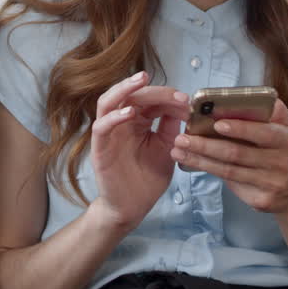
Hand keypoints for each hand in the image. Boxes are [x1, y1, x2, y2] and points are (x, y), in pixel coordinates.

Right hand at [88, 72, 188, 232]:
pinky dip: (114, 117)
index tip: (188, 102)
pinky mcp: (99, 147)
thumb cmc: (147, 179)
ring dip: (124, 88)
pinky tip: (131, 114)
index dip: (169, 97)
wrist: (132, 207)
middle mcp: (121, 122)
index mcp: (138, 121)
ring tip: (141, 80)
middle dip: (155, 91)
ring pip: (108, 101)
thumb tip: (182, 105)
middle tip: (176, 94)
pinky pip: (101, 126)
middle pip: (132, 95)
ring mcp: (108, 133)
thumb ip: (171, 127)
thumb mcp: (166, 148)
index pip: (150, 99)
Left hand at [171, 99, 287, 214]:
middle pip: (238, 153)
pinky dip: (208, 171)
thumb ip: (271, 110)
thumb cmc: (282, 149)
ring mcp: (271, 183)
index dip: (240, 128)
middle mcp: (281, 162)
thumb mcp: (285, 126)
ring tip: (178, 150)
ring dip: (200, 159)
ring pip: (229, 170)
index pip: (263, 133)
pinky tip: (191, 163)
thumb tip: (243, 95)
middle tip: (182, 138)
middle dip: (207, 145)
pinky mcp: (261, 200)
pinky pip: (230, 183)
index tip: (217, 124)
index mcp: (286, 139)